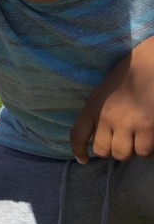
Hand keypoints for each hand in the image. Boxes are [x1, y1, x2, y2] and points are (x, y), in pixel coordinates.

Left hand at [70, 42, 153, 162]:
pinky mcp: (147, 127)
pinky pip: (144, 152)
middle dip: (112, 151)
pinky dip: (147, 149)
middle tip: (122, 143)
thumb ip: (98, 113)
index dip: (78, 151)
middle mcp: (106, 117)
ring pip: (123, 154)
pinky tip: (149, 138)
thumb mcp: (103, 93)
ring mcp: (126, 123)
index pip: (77, 135)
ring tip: (136, 139)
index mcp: (92, 107)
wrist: (148, 63)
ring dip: (130, 151)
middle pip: (102, 151)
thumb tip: (100, 137)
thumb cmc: (128, 76)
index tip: (83, 159)